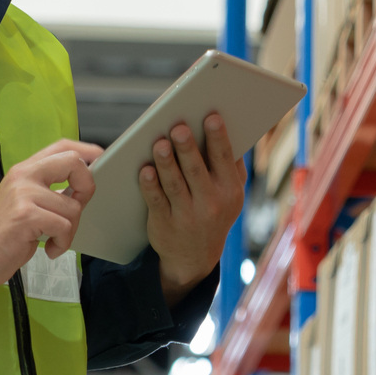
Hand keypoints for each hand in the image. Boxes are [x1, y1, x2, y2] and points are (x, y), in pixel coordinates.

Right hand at [0, 138, 101, 292]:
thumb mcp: (23, 201)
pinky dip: (62, 242)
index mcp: (24, 169)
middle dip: (86, 189)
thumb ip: (47, 188)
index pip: (62, 146)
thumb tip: (83, 184)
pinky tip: (50, 249)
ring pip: (72, 206)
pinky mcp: (25, 215)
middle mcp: (23, 175)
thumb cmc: (3, 233)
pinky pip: (64, 226)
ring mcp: (23, 193)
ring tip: (53, 239)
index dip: (87, 150)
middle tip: (76, 209)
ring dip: (69, 230)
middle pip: (74, 163)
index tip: (101, 159)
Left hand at [138, 114, 243, 305]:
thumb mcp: (231, 193)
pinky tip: (145, 170)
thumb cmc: (214, 210)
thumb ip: (230, 165)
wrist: (196, 257)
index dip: (218, 138)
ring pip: (175, 184)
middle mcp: (211, 203)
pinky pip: (156, 201)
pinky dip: (150, 185)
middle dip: (187, 148)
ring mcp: (187, 216)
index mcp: (230, 190)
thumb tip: (221, 126)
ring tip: (159, 143)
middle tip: (179, 128)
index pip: (224, 159)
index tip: (212, 117)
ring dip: (166, 163)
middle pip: (196, 170)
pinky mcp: (165, 224)